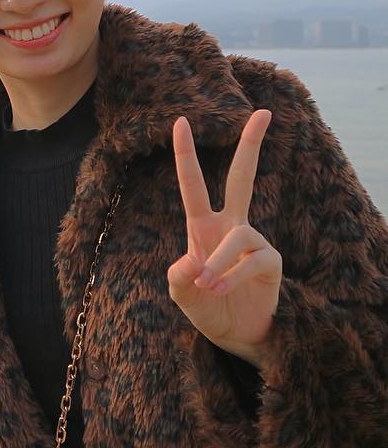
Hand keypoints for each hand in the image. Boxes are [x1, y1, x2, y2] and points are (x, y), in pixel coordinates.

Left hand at [167, 110, 282, 367]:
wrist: (234, 334)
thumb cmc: (205, 306)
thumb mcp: (180, 293)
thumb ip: (178, 278)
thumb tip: (191, 262)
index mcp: (202, 225)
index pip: (193, 183)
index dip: (185, 154)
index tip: (180, 120)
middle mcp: (230, 225)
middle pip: (243, 178)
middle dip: (251, 145)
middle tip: (263, 113)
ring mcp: (252, 240)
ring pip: (237, 236)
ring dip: (219, 264)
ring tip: (206, 285)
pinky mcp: (270, 260)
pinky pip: (251, 261)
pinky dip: (233, 277)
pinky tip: (222, 290)